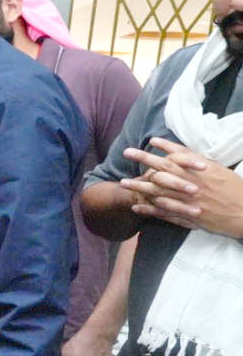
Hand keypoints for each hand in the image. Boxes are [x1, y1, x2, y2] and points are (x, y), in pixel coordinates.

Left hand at [121, 138, 242, 236]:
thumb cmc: (237, 191)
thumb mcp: (221, 172)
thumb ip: (202, 163)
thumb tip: (184, 153)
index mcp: (203, 171)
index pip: (180, 155)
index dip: (164, 146)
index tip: (151, 140)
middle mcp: (193, 183)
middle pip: (163, 168)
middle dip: (144, 159)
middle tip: (127, 152)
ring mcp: (188, 200)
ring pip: (158, 191)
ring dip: (139, 185)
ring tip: (123, 182)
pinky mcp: (188, 216)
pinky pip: (164, 212)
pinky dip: (149, 209)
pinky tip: (136, 206)